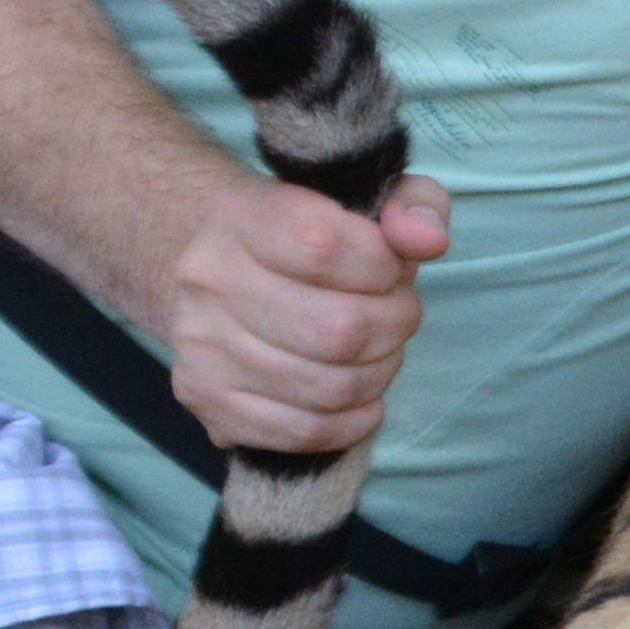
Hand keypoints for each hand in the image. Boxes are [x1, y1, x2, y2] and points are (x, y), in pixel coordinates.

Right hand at [165, 171, 450, 453]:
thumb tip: (427, 240)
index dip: (382, 265)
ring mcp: (202, 346)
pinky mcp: (207, 399)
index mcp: (242, 217)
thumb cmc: (307, 233)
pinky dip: (350, 422)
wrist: (222, 269)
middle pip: (338, 330)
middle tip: (398, 316)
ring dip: (378, 374)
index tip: (390, 267)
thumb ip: (413, 204)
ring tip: (379, 352)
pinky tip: (360, 397)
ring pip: (327, 387)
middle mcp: (210, 280)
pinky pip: (302, 431)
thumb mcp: (366, 197)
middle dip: (394, 326)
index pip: (324, 245)